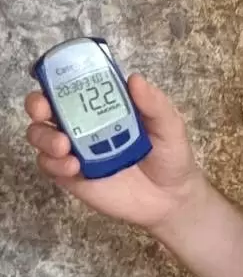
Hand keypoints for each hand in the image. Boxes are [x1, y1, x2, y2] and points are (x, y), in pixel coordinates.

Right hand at [25, 74, 207, 231]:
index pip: (75, 85)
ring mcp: (76, 150)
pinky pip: (50, 166)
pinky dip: (53, 164)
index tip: (54, 79)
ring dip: (44, 137)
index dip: (58, 78)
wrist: (171, 198)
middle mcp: (85, 124)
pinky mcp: (72, 177)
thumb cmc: (170, 155)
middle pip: (46, 108)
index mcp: (105, 105)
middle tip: (43, 110)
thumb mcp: (169, 125)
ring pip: (41, 136)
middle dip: (37, 104)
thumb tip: (134, 79)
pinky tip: (73, 167)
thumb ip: (154, 104)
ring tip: (64, 147)